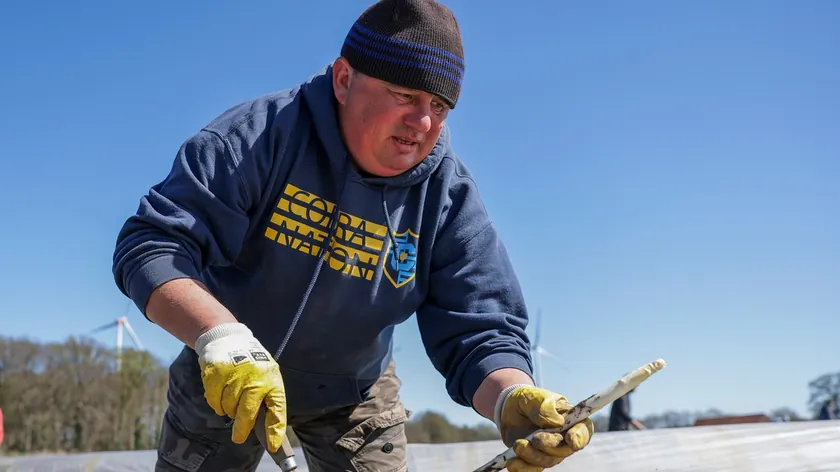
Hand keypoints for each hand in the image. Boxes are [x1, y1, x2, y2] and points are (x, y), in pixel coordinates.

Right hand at [194, 322, 286, 451]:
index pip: (277, 409)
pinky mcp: (216, 375)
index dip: (275, 429)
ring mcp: (234, 376)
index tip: (273, 445)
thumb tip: (267, 428)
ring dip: (229, 411)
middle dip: (242, 429)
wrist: (229, 338)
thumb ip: (267, 398)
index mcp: (272, 380)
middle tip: (239, 437)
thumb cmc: (253, 364)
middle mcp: (254, 379)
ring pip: (229, 409)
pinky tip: (221, 396)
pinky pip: (214, 402)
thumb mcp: (267, 376)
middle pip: (247, 414)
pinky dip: (217, 404)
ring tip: (232, 400)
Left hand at [495, 385, 593, 471]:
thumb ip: (545, 408)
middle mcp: (564, 439)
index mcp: (572, 420)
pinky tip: (512, 464)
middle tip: (536, 439)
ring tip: (518, 445)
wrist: (511, 406)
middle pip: (564, 450)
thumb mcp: (536, 397)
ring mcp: (550, 451)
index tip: (571, 439)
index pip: (583, 431)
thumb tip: (556, 423)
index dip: (580, 437)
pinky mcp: (534, 458)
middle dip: (550, 446)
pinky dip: (522, 468)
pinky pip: (532, 468)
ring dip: (532, 455)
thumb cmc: (531, 399)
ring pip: (547, 460)